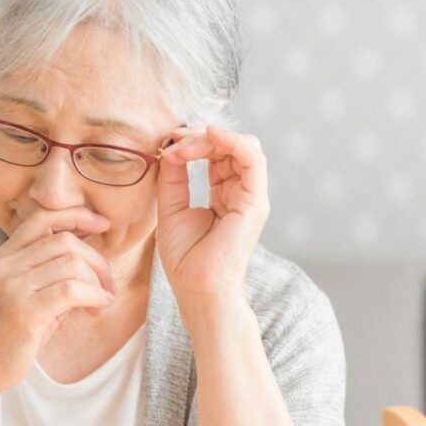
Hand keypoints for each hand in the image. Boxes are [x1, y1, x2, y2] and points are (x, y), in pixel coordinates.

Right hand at [0, 206, 116, 395]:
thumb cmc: (8, 333)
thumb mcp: (26, 293)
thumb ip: (52, 272)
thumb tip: (95, 259)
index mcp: (5, 256)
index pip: (42, 218)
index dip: (77, 216)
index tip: (101, 224)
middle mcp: (7, 266)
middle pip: (66, 241)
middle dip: (97, 261)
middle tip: (107, 285)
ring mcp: (13, 287)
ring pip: (72, 264)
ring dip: (98, 282)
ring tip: (101, 302)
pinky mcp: (25, 312)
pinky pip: (72, 290)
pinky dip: (94, 296)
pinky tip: (97, 308)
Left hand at [155, 125, 269, 302]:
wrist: (197, 289)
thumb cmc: (186, 259)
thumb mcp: (171, 207)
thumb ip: (173, 177)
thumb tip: (172, 148)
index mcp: (226, 195)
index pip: (219, 154)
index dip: (196, 140)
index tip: (169, 140)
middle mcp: (243, 193)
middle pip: (232, 146)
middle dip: (202, 135)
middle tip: (175, 138)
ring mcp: (252, 197)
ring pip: (245, 146)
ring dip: (212, 137)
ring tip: (185, 143)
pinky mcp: (255, 202)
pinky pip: (252, 159)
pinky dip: (232, 140)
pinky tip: (209, 136)